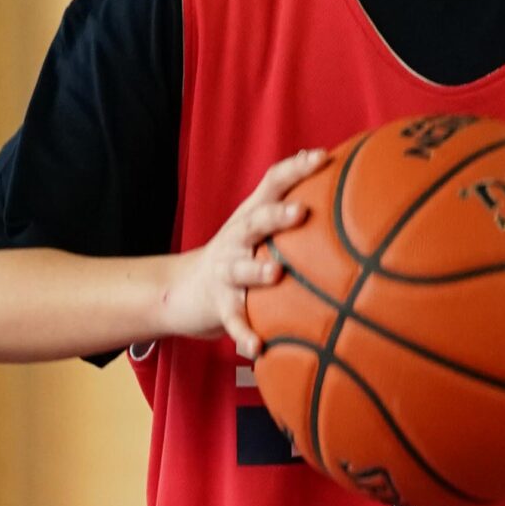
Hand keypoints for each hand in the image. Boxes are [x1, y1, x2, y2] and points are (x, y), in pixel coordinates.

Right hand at [161, 148, 324, 361]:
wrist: (182, 289)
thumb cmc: (235, 254)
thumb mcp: (255, 225)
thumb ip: (282, 199)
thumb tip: (319, 162)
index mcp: (250, 217)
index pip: (271, 184)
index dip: (295, 169)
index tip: (322, 157)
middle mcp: (237, 239)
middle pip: (255, 222)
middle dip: (276, 216)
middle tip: (301, 212)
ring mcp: (226, 272)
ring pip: (240, 269)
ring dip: (257, 272)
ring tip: (275, 274)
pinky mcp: (219, 305)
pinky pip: (233, 321)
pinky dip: (244, 334)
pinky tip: (258, 348)